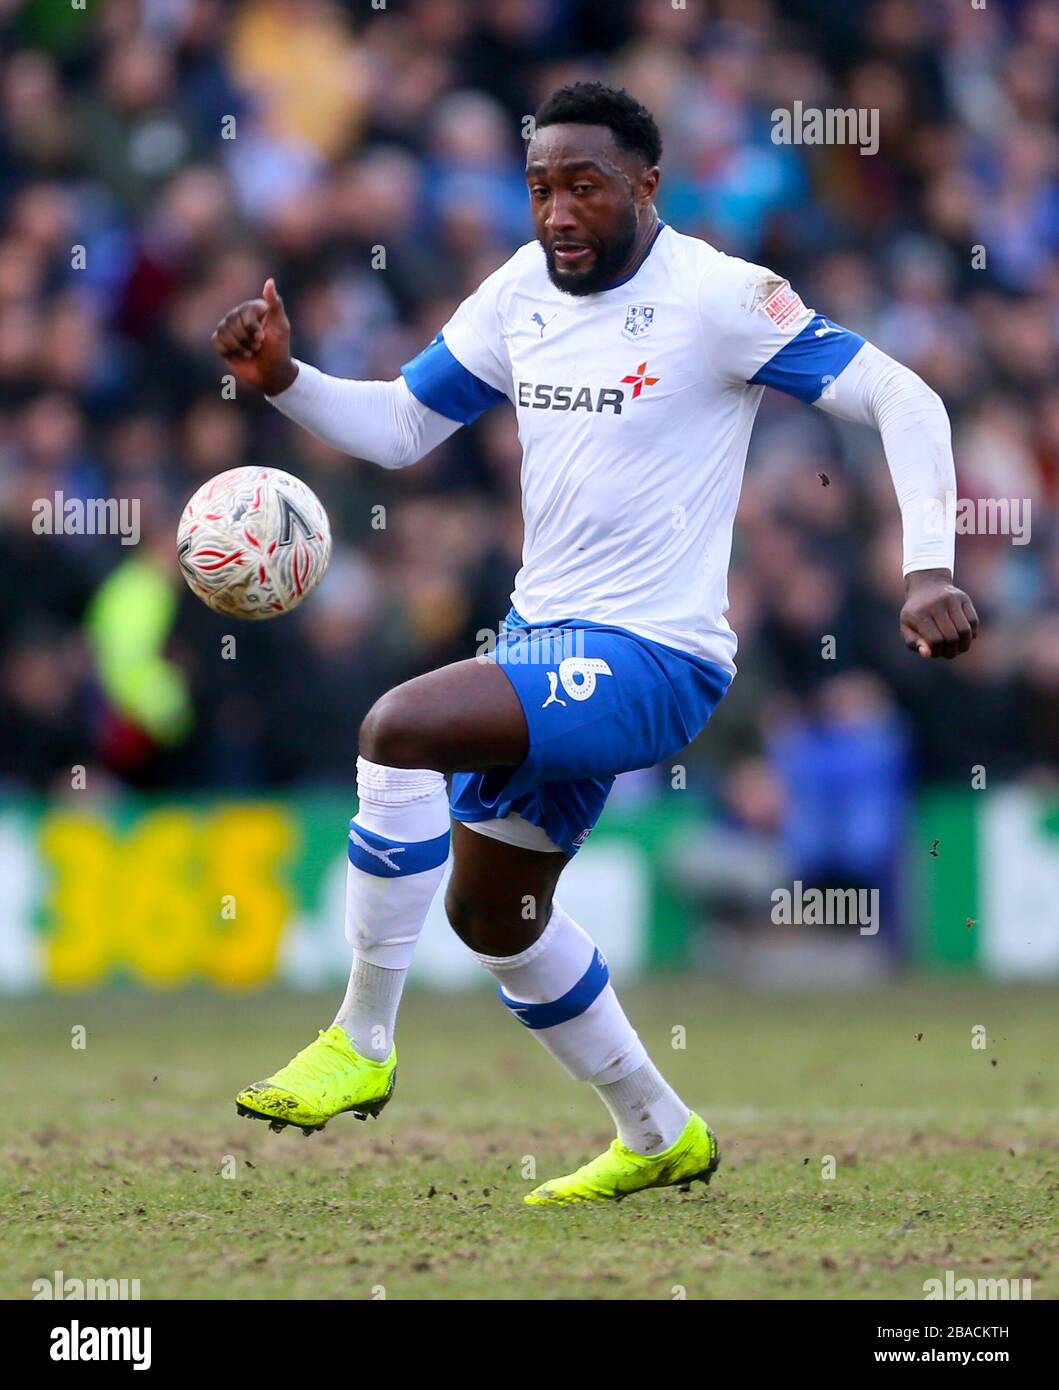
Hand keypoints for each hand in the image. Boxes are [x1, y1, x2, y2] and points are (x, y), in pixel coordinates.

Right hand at [211, 278, 297, 395]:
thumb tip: (270, 281)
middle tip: (258, 347)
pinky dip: (229, 352)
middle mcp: (239, 314)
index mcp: (253, 308)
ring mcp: (229, 327)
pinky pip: (217, 342)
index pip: (244, 314)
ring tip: (251, 352)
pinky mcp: (221, 340)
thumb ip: (275, 304)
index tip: (263, 338)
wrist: (271, 374)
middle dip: (246, 340)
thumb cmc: (279, 350)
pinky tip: (240, 355)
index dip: (253, 329)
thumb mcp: (281, 327)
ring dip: (239, 348)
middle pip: (232, 323)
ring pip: (223, 333)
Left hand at [900, 569, 978, 658]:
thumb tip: (927, 653)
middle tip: (949, 654)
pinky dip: (972, 634)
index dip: (938, 652)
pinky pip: (973, 621)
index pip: (935, 640)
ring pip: (965, 630)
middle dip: (951, 651)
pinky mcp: (964, 598)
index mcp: (919, 614)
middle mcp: (936, 605)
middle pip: (951, 637)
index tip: (936, 653)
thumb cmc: (915, 613)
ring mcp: (951, 600)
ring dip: (964, 645)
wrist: (926, 586)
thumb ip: (914, 643)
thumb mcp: (907, 628)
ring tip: (958, 649)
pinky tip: (964, 637)